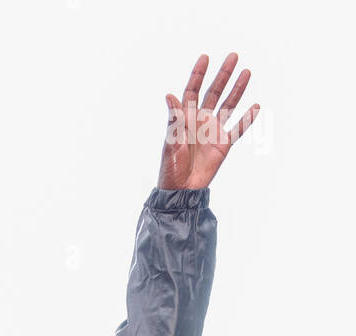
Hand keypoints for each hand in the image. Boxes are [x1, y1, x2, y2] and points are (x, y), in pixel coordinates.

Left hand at [158, 53, 258, 189]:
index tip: (205, 58)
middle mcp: (201, 121)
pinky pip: (237, 129)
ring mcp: (213, 132)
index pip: (193, 91)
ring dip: (237, 90)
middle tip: (233, 56)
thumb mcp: (171, 143)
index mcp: (186, 119)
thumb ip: (174, 120)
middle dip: (223, 75)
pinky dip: (247, 119)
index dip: (198, 75)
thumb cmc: (171, 169)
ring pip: (228, 106)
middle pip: (214, 93)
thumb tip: (169, 95)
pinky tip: (256, 106)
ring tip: (247, 72)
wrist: (182, 191)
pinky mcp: (223, 145)